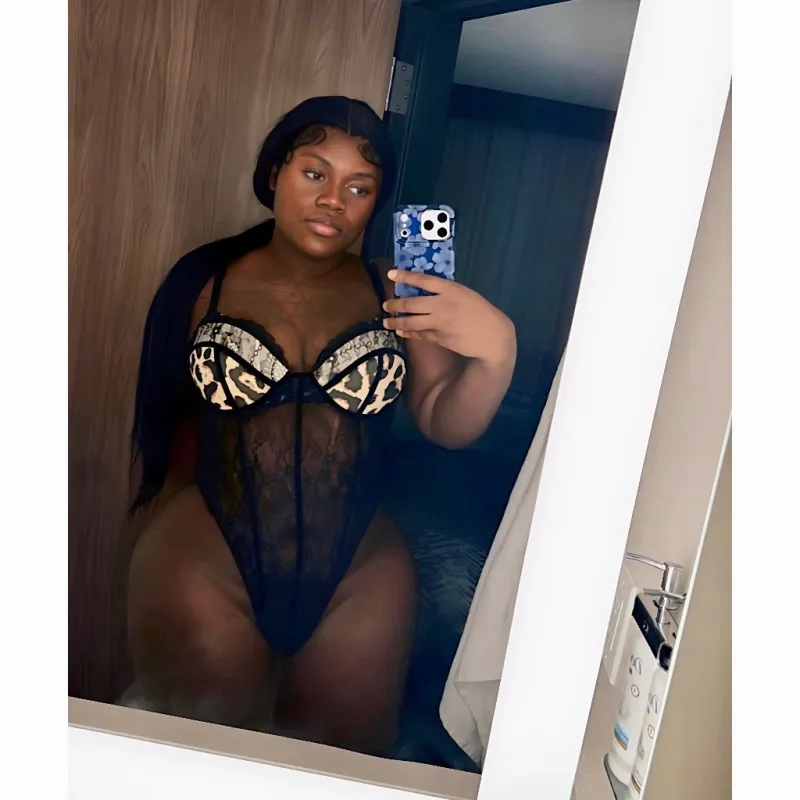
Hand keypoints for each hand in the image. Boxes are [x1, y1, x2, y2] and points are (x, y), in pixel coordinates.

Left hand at [383, 269, 515, 364]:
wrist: (492, 336)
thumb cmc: (481, 312)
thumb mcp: (466, 294)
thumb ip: (447, 292)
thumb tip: (427, 292)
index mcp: (451, 289)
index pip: (423, 280)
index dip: (405, 276)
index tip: (391, 273)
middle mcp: (442, 304)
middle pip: (412, 302)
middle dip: (395, 304)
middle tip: (386, 305)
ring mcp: (439, 322)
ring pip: (411, 321)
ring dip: (396, 321)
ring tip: (386, 321)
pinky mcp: (439, 337)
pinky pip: (419, 334)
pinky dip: (408, 332)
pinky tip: (401, 331)